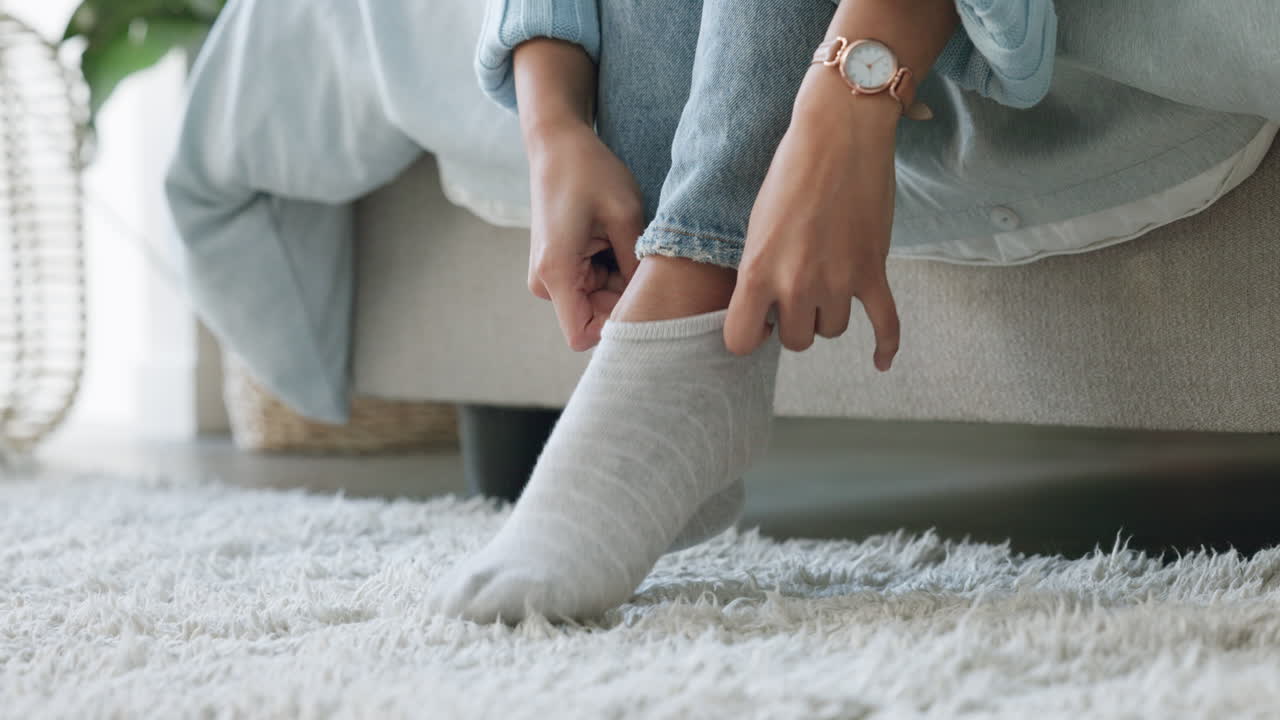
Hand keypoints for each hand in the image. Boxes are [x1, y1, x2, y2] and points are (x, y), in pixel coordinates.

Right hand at [526, 122, 645, 350]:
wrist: (557, 143)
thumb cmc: (589, 171)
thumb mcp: (625, 216)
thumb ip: (637, 267)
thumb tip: (655, 305)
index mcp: (556, 272)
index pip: (583, 336)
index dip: (616, 328)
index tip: (644, 302)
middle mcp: (546, 282)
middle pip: (595, 319)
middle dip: (625, 300)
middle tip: (649, 263)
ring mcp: (550, 276)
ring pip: (598, 302)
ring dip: (621, 282)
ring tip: (631, 243)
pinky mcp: (558, 267)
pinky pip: (593, 286)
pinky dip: (613, 272)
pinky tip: (619, 241)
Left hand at [725, 73, 900, 370]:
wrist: (839, 134)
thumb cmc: (790, 174)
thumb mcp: (757, 225)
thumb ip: (758, 272)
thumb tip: (766, 311)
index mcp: (758, 271)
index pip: (741, 341)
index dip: (749, 335)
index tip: (759, 321)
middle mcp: (797, 283)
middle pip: (797, 341)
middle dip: (795, 322)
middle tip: (797, 293)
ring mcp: (839, 281)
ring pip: (834, 330)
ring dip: (829, 314)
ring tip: (827, 282)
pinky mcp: (873, 270)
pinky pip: (885, 324)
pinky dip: (886, 346)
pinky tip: (881, 361)